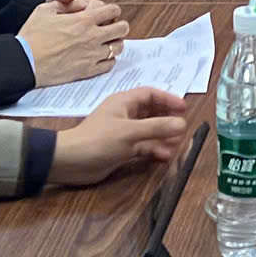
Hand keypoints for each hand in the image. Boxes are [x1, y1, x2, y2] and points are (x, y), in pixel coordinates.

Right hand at [19, 0, 127, 83]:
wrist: (24, 62)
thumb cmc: (32, 36)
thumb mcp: (45, 9)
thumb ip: (66, 2)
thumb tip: (80, 1)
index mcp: (83, 20)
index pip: (113, 10)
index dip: (112, 10)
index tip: (107, 13)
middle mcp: (92, 37)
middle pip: (122, 28)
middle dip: (118, 25)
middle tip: (110, 27)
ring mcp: (91, 55)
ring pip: (118, 48)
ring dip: (115, 43)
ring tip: (106, 43)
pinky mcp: (87, 71)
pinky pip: (109, 65)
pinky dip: (108, 60)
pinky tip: (100, 57)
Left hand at [50, 87, 190, 185]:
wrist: (71, 162)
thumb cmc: (99, 140)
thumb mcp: (130, 132)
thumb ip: (157, 127)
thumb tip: (182, 123)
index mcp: (124, 103)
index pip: (150, 95)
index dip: (168, 99)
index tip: (184, 108)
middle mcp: (125, 115)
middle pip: (151, 113)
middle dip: (167, 120)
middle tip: (182, 128)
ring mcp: (123, 133)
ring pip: (148, 131)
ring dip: (162, 137)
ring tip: (176, 145)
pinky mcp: (121, 150)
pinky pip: (142, 147)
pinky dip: (153, 150)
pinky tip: (164, 156)